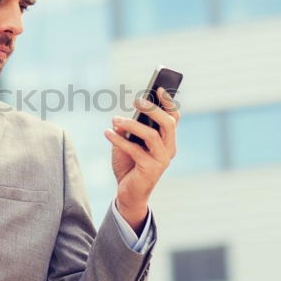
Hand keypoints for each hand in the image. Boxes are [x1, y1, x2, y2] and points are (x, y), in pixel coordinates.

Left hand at [104, 87, 180, 232]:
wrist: (128, 193)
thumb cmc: (130, 165)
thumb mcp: (129, 143)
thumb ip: (130, 130)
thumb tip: (122, 117)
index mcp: (167, 140)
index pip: (173, 118)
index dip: (168, 102)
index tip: (158, 88)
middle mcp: (169, 149)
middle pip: (167, 124)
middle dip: (153, 109)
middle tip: (137, 101)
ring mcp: (161, 160)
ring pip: (152, 135)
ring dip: (132, 125)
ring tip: (115, 119)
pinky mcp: (150, 170)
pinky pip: (135, 150)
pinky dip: (119, 140)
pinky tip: (107, 133)